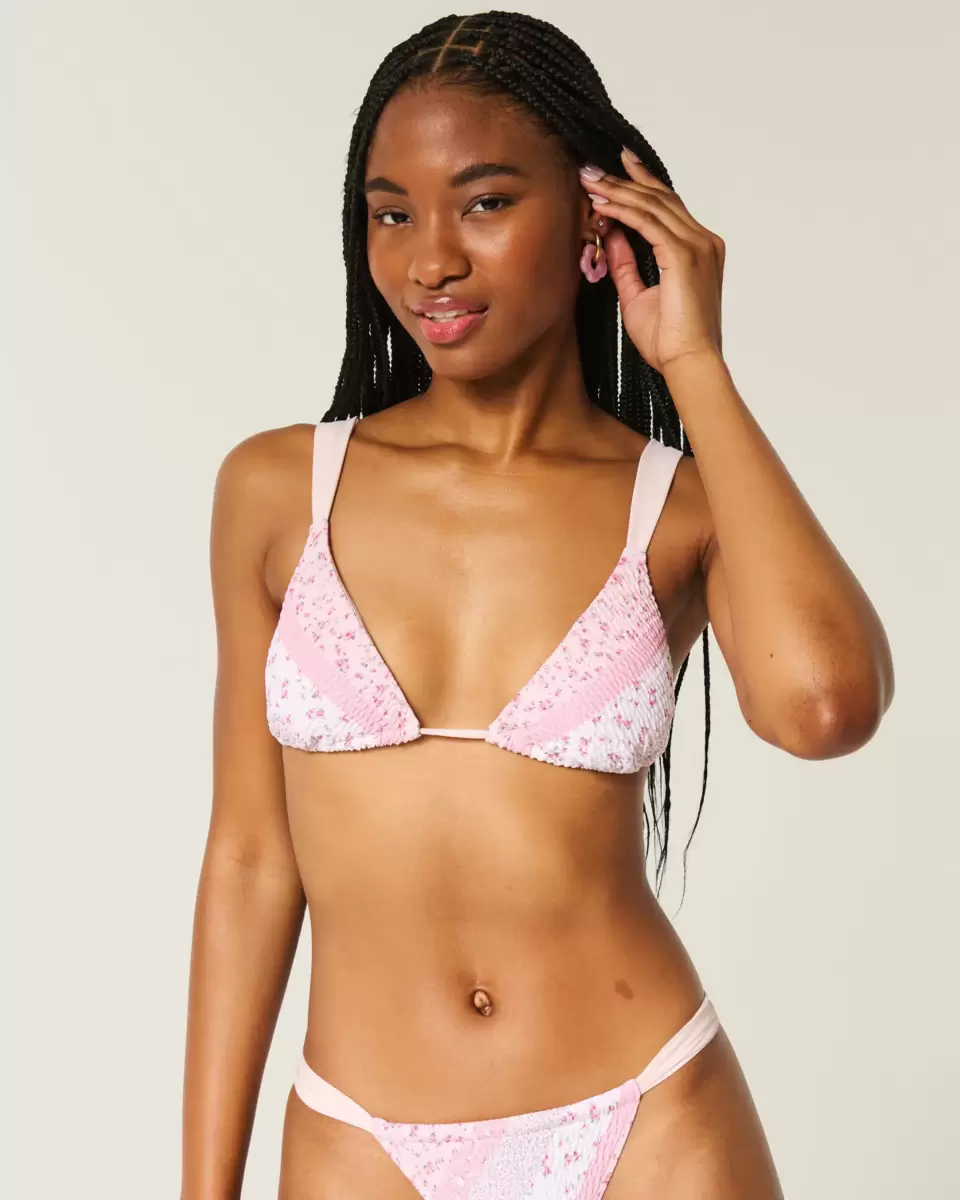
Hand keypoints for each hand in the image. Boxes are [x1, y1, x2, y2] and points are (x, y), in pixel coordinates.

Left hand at [579, 149, 725, 373]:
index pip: (668, 207)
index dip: (641, 185)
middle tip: (592, 169)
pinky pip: (648, 222)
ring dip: (618, 191)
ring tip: (589, 181)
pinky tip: (600, 204)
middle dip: (624, 181)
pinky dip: (622, 210)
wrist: (689, 364)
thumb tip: (610, 234)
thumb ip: (626, 264)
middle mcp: (704, 241)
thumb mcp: (637, 296)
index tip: (616, 169)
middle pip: (660, 199)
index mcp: (699, 250)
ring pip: (652, 206)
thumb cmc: (669, 342)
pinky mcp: (684, 255)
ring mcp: (697, 246)